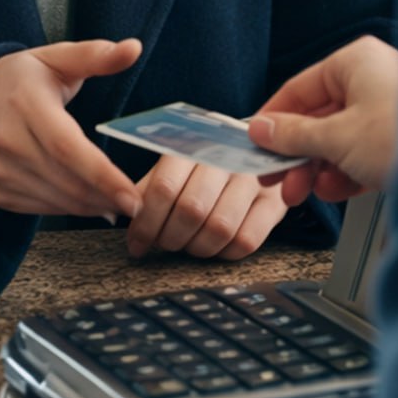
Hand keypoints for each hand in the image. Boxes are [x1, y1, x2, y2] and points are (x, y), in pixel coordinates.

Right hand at [0, 37, 142, 221]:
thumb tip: (134, 48)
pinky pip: (40, 208)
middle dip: (105, 196)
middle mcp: (8, 140)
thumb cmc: (20, 78)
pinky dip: (69, 209)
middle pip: (64, 179)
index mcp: (26, 103)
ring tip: (119, 203)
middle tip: (137, 204)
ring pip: (55, 199)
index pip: (66, 147)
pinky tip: (91, 203)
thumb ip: (96, 55)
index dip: (101, 175)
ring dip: (91, 207)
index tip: (131, 194)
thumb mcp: (56, 58)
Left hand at [125, 154, 287, 260]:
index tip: (136, 245)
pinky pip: (247, 241)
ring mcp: (254, 178)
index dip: (146, 224)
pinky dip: (225, 254)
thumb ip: (150, 187)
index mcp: (194, 144)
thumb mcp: (175, 165)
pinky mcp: (275, 202)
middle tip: (163, 245)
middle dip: (170, 238)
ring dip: (196, 248)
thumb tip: (122, 213)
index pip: (164, 188)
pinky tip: (215, 248)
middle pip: (191, 210)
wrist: (259, 149)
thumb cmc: (206, 164)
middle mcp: (226, 157)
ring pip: (220, 228)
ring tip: (187, 246)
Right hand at [248, 36, 397, 204]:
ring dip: (318, 167)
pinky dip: (345, 172)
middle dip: (296, 152)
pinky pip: (361, 152)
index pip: (298, 88)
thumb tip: (262, 129)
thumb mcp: (338, 137)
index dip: (273, 120)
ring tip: (305, 190)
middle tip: (277, 179)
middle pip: (318, 115)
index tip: (254, 144)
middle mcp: (371, 79)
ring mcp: (388, 108)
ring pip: (338, 137)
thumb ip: (295, 134)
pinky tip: (335, 189)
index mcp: (354, 62)